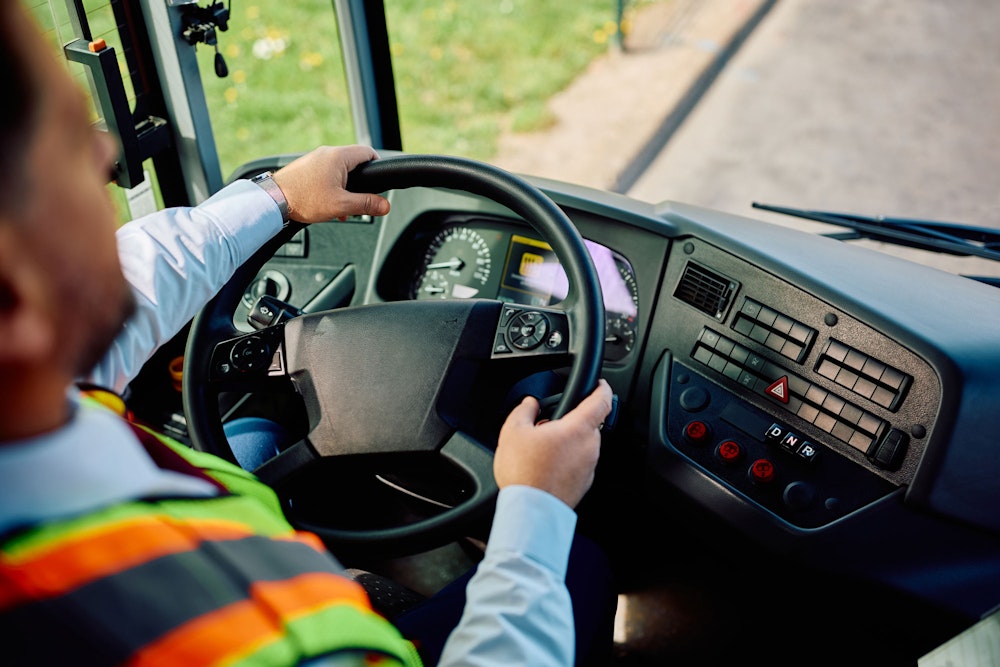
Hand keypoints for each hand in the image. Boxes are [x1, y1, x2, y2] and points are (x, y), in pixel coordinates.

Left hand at [271, 145, 389, 222]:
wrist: (272, 200)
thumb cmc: (303, 198)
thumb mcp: (341, 205)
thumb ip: (366, 204)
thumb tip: (385, 206)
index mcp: (338, 156)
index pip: (368, 152)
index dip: (378, 166)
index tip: (380, 181)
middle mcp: (327, 153)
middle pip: (354, 163)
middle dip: (360, 184)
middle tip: (359, 201)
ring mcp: (315, 159)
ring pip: (340, 171)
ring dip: (345, 189)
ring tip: (341, 208)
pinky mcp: (306, 167)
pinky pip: (327, 174)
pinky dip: (332, 187)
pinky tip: (328, 205)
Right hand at [494, 380, 612, 508]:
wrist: (532, 511)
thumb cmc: (525, 473)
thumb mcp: (513, 432)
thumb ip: (523, 410)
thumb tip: (529, 403)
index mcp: (578, 428)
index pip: (601, 400)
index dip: (601, 388)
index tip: (599, 384)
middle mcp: (590, 447)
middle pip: (586, 424)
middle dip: (569, 421)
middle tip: (545, 426)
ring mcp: (589, 467)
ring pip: (581, 445)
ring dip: (566, 442)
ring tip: (540, 450)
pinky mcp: (584, 483)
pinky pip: (578, 464)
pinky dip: (566, 461)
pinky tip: (545, 467)